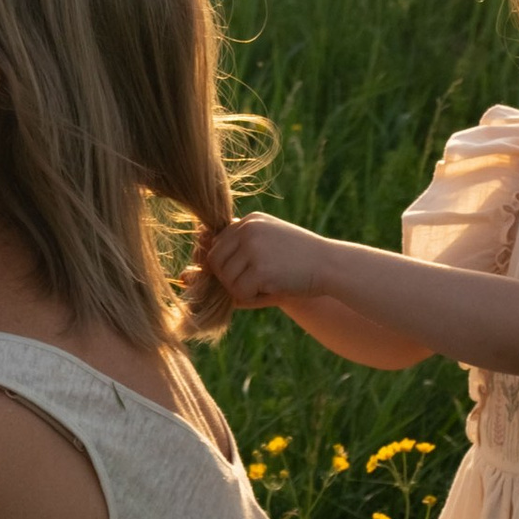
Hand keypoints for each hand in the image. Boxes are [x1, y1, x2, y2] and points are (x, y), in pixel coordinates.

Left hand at [201, 212, 334, 308]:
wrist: (332, 266)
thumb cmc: (299, 262)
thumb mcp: (267, 248)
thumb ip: (235, 255)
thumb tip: (186, 274)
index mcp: (249, 220)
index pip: (217, 245)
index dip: (229, 265)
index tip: (253, 271)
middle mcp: (248, 229)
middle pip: (215, 262)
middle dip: (230, 279)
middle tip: (257, 282)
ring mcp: (253, 247)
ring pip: (225, 279)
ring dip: (242, 290)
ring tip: (268, 285)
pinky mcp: (260, 268)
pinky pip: (239, 292)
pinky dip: (253, 298)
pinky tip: (274, 289)